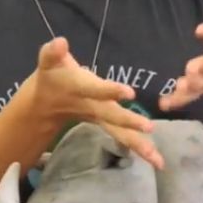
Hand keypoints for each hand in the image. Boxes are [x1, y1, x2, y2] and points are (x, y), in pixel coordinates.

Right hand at [22, 37, 162, 167]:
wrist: (43, 104)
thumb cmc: (51, 76)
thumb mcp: (47, 62)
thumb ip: (52, 53)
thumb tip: (60, 41)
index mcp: (79, 90)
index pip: (95, 90)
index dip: (109, 91)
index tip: (129, 93)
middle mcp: (92, 107)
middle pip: (110, 116)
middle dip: (129, 122)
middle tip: (149, 127)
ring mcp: (99, 118)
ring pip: (119, 133)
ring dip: (138, 145)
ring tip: (158, 160)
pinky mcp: (106, 124)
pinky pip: (123, 137)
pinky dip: (139, 148)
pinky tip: (157, 161)